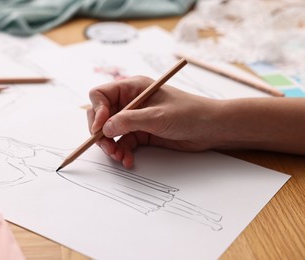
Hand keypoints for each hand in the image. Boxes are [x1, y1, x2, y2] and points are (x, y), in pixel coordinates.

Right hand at [87, 76, 220, 167]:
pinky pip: (123, 142)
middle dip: (100, 132)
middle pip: (102, 115)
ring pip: (110, 132)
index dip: (97, 111)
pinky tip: (128, 160)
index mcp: (133, 88)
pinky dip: (122, 152)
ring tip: (119, 156)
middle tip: (107, 147)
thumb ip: (129, 121)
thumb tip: (104, 129)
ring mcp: (135, 119)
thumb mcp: (157, 116)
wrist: (211, 128)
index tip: (99, 129)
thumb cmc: (189, 113)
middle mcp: (130, 102)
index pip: (101, 95)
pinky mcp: (141, 133)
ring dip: (110, 145)